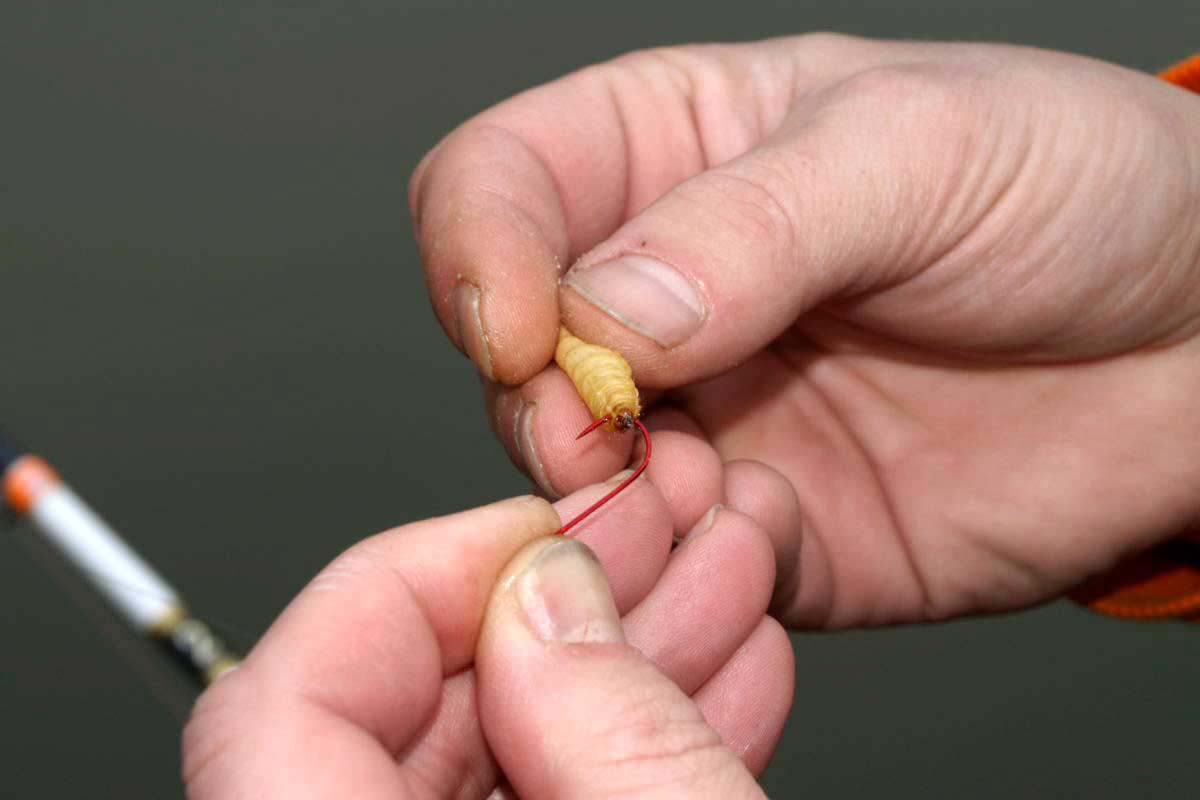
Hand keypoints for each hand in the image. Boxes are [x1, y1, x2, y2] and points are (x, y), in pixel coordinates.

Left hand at [182, 479, 792, 797]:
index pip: (280, 707)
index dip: (409, 583)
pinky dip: (633, 736)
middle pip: (402, 707)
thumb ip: (612, 735)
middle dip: (554, 600)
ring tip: (724, 585)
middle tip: (655, 535)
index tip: (534, 530)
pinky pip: (554, 793)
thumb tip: (549, 600)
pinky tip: (725, 678)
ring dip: (619, 657)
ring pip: (494, 748)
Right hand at [410, 35, 1199, 626]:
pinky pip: (670, 566)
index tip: (526, 327)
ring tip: (709, 489)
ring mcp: (704, 411)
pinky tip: (765, 540)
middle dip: (538, 402)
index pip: (496, 184)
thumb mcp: (922, 149)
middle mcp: (665, 289)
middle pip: (508, 349)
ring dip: (604, 503)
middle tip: (608, 434)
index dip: (478, 253)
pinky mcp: (754, 518)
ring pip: (568, 475)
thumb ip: (751, 226)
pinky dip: (682, 572)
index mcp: (673, 153)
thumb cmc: (1075, 189)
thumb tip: (601, 316)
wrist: (1197, 342)